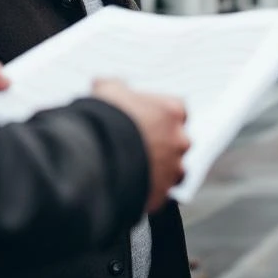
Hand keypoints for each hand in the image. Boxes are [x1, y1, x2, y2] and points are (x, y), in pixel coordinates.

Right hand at [91, 79, 189, 212]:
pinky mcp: (162, 194)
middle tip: (141, 145)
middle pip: (179, 141)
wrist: (97, 156)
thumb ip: (113, 87)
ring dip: (162, 170)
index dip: (162, 116)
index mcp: (172, 111)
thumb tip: (103, 83)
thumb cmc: (106, 118)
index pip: (179, 111)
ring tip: (139, 170)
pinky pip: (161, 193)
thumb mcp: (107, 91)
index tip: (149, 119)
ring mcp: (173, 169)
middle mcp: (179, 140)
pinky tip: (133, 186)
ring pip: (175, 170)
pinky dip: (151, 191)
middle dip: (164, 143)